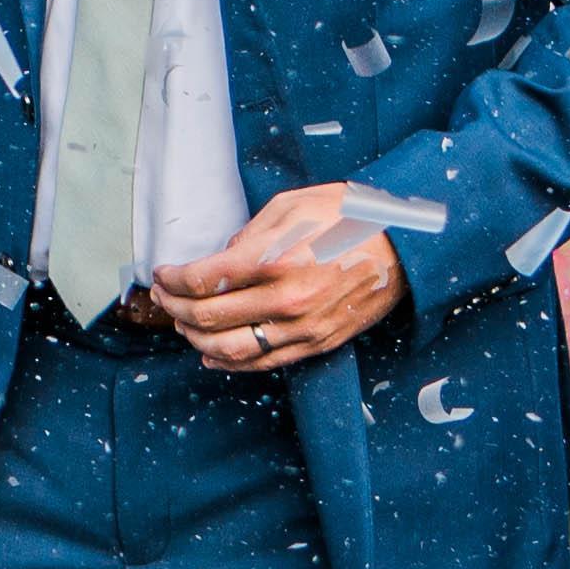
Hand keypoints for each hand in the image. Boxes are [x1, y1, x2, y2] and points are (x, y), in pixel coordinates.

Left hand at [149, 181, 410, 374]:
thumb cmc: (352, 216)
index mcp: (277, 259)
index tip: (161, 274)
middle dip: (174, 307)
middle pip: (207, 316)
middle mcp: (286, 299)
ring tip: (182, 324)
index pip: (204, 279)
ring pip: (229, 348)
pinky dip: (229, 362)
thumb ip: (250, 233)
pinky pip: (262, 363)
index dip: (172, 279)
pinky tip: (211, 355)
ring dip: (195, 339)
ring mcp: (302, 327)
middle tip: (163, 297)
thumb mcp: (293, 205)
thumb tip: (221, 257)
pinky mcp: (316, 343)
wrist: (408, 246)